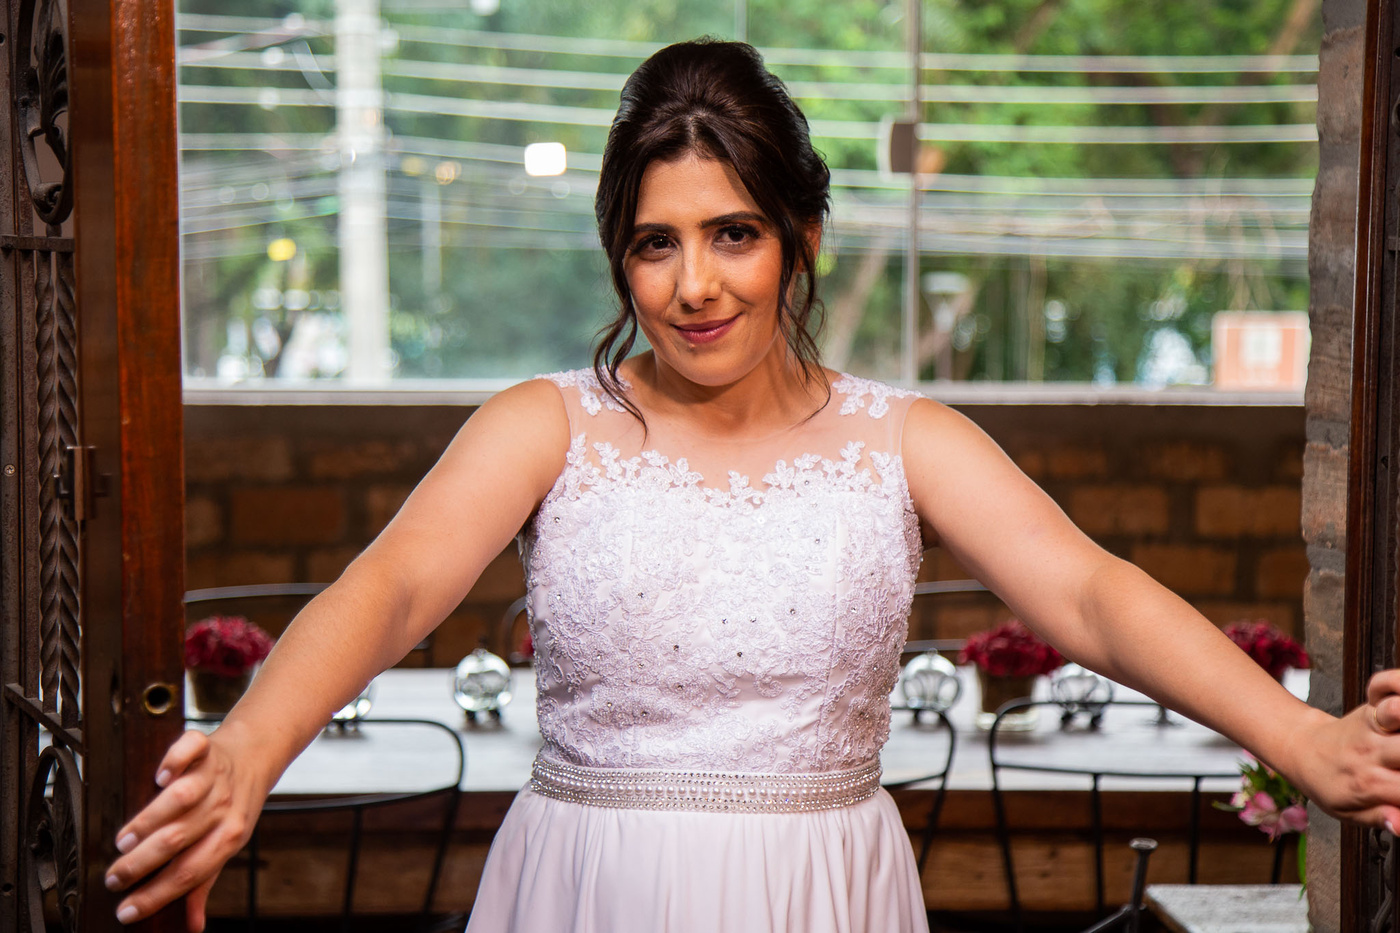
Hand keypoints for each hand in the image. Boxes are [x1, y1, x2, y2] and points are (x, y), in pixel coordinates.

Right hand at [105, 727, 270, 929]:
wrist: (256, 755)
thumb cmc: (235, 804)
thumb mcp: (226, 843)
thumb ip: (204, 881)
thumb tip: (191, 925)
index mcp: (228, 837)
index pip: (189, 874)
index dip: (155, 896)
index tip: (125, 911)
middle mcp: (222, 807)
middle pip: (179, 840)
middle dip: (141, 863)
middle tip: (114, 877)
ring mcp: (214, 775)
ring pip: (181, 798)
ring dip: (149, 820)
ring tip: (125, 839)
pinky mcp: (206, 746)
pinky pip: (190, 749)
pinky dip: (173, 760)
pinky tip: (159, 776)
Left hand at [1292, 670, 1399, 830]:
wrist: (1299, 748)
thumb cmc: (1326, 782)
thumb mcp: (1347, 812)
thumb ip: (1380, 818)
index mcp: (1369, 784)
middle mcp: (1371, 752)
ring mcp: (1371, 727)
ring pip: (1398, 711)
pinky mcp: (1370, 707)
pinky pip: (1385, 685)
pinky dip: (1395, 683)